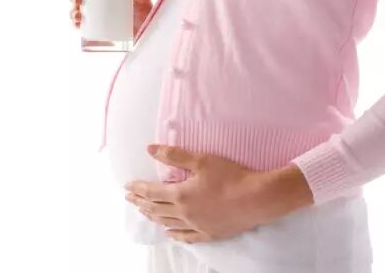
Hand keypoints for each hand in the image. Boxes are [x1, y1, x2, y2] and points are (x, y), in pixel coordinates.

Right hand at [68, 0, 152, 37]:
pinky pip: (81, 28)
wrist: (150, 35)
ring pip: (76, 11)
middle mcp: (96, 3)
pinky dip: (75, 26)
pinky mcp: (96, 32)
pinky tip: (76, 25)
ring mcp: (94, 18)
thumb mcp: (144, 1)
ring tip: (78, 15)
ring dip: (71, 11)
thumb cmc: (145, 15)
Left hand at [124, 144, 313, 243]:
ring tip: (144, 212)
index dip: (139, 188)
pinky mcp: (210, 233)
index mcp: (180, 194)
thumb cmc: (230, 176)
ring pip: (168, 223)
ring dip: (154, 217)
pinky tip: (169, 233)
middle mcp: (184, 213)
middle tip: (130, 199)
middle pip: (157, 208)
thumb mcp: (201, 160)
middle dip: (141, 202)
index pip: (152, 192)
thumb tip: (150, 149)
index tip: (128, 186)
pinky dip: (175, 234)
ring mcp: (197, 225)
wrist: (257, 198)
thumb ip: (174, 155)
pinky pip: (187, 236)